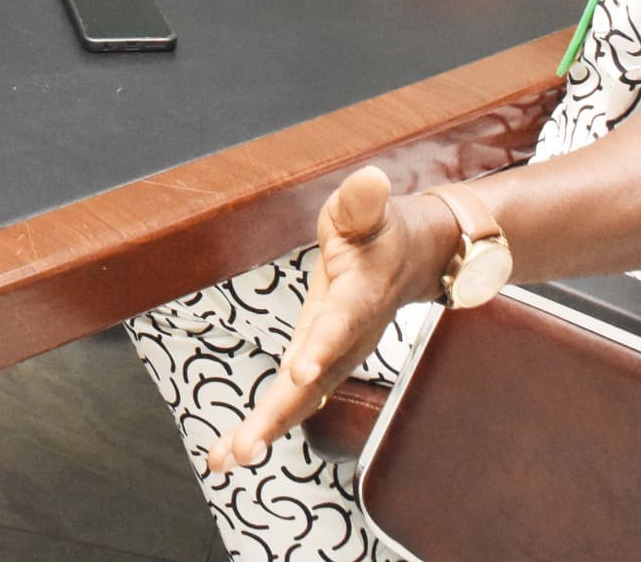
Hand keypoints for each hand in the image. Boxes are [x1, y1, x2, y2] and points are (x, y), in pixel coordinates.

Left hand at [207, 167, 450, 470]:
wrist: (415, 262)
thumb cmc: (382, 232)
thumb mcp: (371, 209)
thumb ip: (364, 200)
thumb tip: (372, 180)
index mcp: (359, 296)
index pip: (341, 323)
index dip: (322, 347)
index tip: (300, 373)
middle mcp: (348, 336)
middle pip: (315, 381)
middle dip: (280, 414)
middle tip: (246, 446)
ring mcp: (336, 356)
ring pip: (300, 401)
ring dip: (263, 431)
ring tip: (225, 460)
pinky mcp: (320, 366)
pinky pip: (291, 402)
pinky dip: (262, 427)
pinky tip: (227, 454)